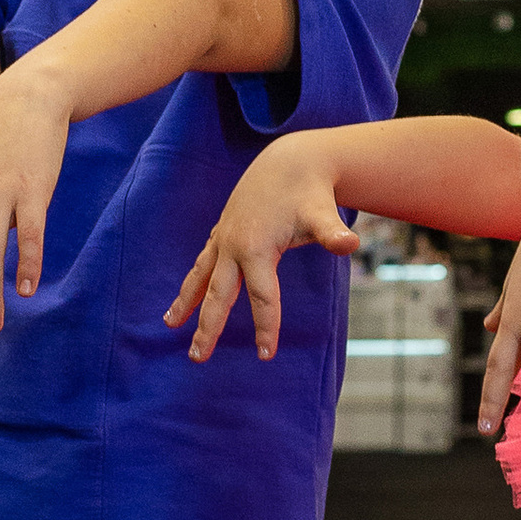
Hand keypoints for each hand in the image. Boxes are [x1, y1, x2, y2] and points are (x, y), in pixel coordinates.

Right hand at [165, 138, 357, 363]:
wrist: (289, 160)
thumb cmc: (308, 192)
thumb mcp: (322, 213)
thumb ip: (332, 232)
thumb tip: (351, 243)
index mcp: (255, 248)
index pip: (261, 297)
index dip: (266, 326)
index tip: (266, 355)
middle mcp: (233, 245)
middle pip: (218, 295)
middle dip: (208, 327)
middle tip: (198, 359)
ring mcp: (224, 238)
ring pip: (200, 277)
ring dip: (185, 302)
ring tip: (169, 324)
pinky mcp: (222, 231)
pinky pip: (202, 262)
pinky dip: (191, 281)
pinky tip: (185, 296)